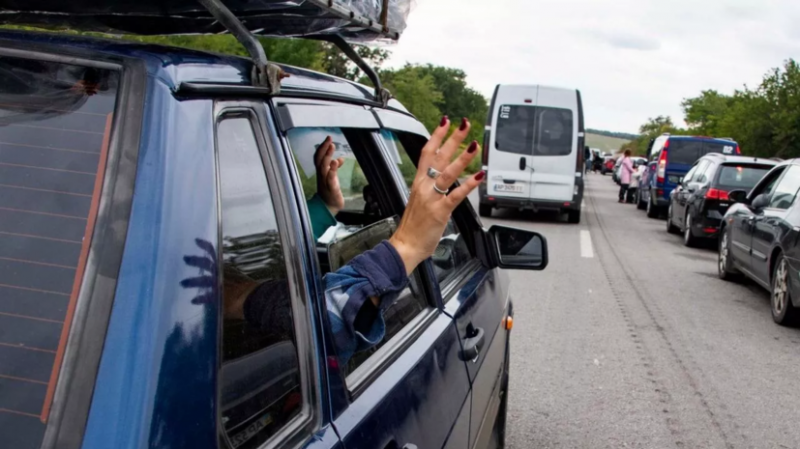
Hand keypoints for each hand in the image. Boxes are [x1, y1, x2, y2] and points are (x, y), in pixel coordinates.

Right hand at [314, 136, 344, 215]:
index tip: (328, 138)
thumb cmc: (330, 190)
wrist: (328, 206)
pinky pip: (330, 179)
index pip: (319, 157)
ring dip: (327, 157)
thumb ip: (334, 167)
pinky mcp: (331, 189)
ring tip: (332, 146)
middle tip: (329, 139)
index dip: (323, 147)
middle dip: (324, 149)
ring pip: (323, 168)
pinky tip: (335, 163)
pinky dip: (332, 171)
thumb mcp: (332, 177)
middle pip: (320, 160)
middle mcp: (321, 175)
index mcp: (321, 171)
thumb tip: (339, 159)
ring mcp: (325, 182)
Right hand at [389, 117, 484, 274]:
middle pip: (439, 156)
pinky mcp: (440, 211)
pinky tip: (478, 176)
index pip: (427, 152)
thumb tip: (443, 180)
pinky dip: (468, 184)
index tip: (445, 121)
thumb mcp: (419, 200)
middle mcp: (424, 186)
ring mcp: (432, 198)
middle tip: (464, 125)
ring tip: (474, 146)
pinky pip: (456, 195)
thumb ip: (431, 188)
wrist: (406, 244)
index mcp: (419, 182)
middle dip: (452, 138)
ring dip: (462, 157)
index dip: (437, 135)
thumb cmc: (414, 226)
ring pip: (447, 172)